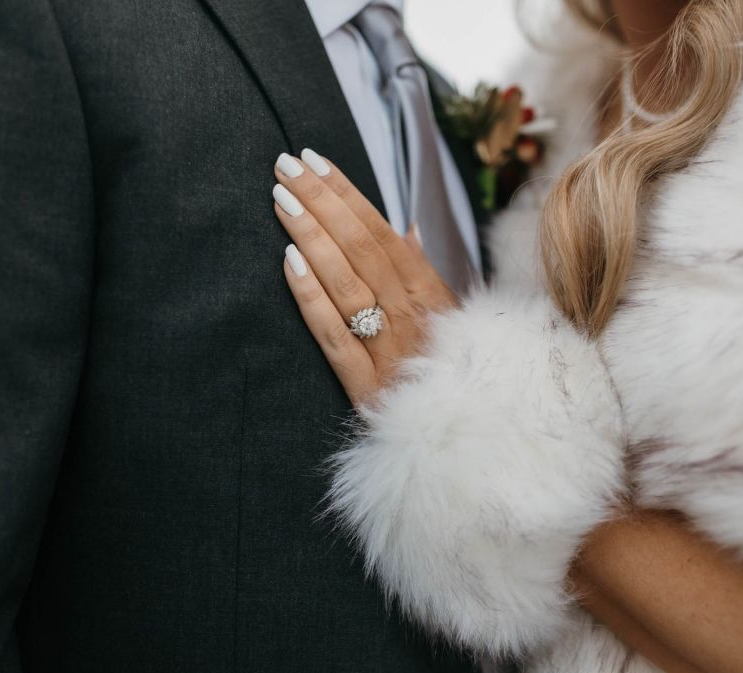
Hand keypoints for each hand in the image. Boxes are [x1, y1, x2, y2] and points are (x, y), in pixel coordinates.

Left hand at [272, 149, 456, 406]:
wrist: (461, 441)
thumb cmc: (452, 376)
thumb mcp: (450, 322)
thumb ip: (422, 274)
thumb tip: (406, 227)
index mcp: (430, 295)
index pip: (381, 231)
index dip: (346, 194)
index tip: (314, 162)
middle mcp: (412, 316)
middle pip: (360, 247)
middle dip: (321, 201)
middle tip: (284, 166)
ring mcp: (389, 350)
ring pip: (346, 282)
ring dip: (311, 236)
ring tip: (281, 201)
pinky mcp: (367, 387)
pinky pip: (334, 335)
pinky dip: (311, 297)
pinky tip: (289, 262)